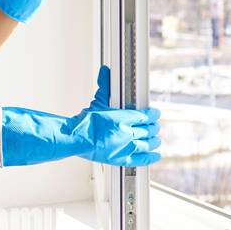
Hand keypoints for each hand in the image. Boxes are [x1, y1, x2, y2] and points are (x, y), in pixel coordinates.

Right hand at [0, 63, 160, 166]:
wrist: (75, 139)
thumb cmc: (84, 123)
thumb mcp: (97, 102)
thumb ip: (104, 86)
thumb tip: (105, 70)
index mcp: (123, 118)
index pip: (146, 116)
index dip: (153, 115)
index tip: (154, 114)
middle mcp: (127, 133)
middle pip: (149, 130)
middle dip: (153, 127)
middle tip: (154, 126)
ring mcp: (126, 147)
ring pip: (148, 144)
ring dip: (154, 140)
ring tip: (155, 139)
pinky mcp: (121, 158)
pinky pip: (142, 159)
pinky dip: (151, 157)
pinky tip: (155, 155)